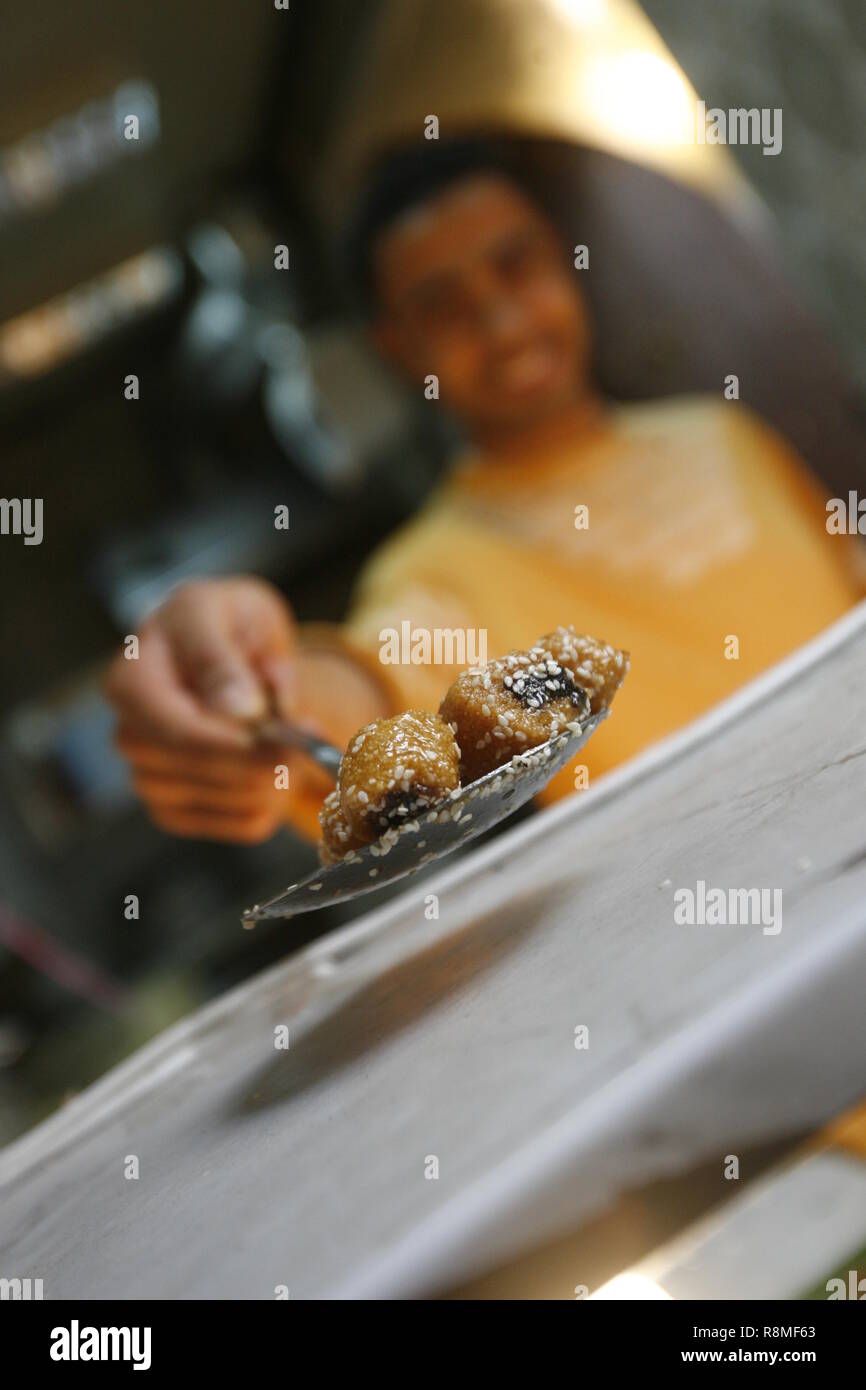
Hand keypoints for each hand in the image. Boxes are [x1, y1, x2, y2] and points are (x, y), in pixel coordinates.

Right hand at [104, 576, 388, 842]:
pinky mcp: (181, 812)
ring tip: (290, 731)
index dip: (235, 746)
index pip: (178, 732)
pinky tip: (276, 761)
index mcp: (131, 681)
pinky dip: (279, 798)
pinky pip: (247, 823)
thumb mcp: (224, 610)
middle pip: (205, 773)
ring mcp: (151, 779)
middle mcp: (132, 736)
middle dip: (268, 757)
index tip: (285, 742)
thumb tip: (238, 708)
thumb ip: (222, 657)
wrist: (234, 649)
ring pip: (235, 802)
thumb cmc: (224, 623)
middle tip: (309, 729)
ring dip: (281, 775)